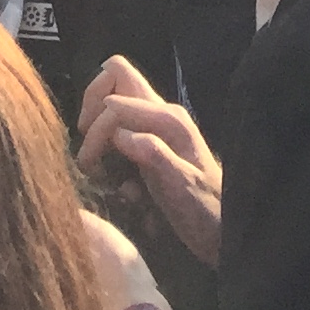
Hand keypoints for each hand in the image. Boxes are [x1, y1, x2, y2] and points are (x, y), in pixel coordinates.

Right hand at [71, 60, 230, 256]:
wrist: (219, 229)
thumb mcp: (179, 186)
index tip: (90, 164)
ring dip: (97, 138)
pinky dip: (108, 155)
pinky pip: (116, 134)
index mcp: (168, 119)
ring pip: (111, 107)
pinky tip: (118, 185)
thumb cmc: (203, 209)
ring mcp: (154, 127)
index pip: (114, 102)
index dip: (95, 130)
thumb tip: (119, 133)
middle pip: (113, 80)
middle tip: (89, 156)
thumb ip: (152, 154)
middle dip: (92, 114)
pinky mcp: (148, 144)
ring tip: (100, 172)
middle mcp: (160, 114)